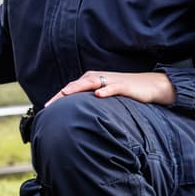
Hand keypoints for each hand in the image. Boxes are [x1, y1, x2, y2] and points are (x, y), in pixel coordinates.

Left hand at [42, 70, 175, 106]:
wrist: (149, 86)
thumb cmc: (124, 92)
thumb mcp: (105, 97)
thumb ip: (91, 103)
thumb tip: (76, 117)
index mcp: (91, 81)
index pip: (71, 89)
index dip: (58, 98)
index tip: (45, 109)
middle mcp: (98, 78)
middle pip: (76, 85)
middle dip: (62, 94)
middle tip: (50, 105)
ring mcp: (110, 81)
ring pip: (91, 82)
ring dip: (78, 88)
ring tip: (65, 94)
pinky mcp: (124, 86)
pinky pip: (113, 88)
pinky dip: (105, 91)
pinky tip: (98, 95)